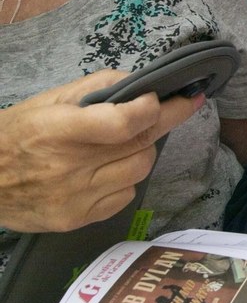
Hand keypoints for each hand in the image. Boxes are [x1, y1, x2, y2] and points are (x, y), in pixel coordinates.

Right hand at [0, 72, 202, 232]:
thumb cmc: (14, 135)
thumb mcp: (47, 101)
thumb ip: (96, 87)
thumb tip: (142, 83)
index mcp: (57, 131)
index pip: (122, 123)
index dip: (151, 108)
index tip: (162, 97)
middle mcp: (68, 167)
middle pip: (141, 143)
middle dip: (164, 120)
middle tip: (176, 107)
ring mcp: (75, 197)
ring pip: (141, 168)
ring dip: (142, 150)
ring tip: (124, 142)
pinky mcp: (78, 219)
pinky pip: (126, 195)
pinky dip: (126, 179)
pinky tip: (107, 169)